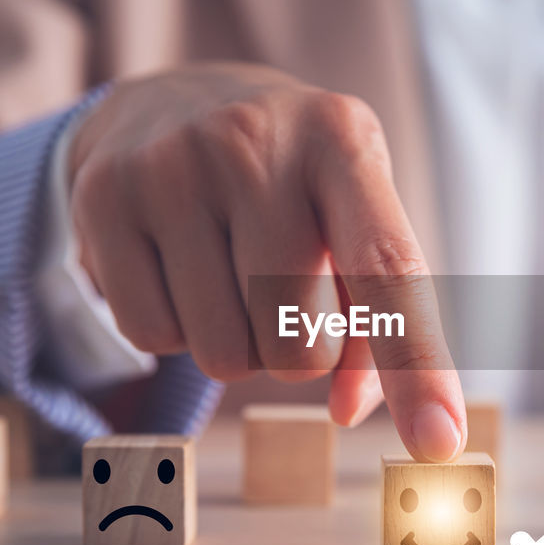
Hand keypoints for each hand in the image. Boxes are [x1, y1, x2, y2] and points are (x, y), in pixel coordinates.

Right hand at [68, 63, 464, 460]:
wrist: (179, 101)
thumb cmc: (295, 186)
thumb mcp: (354, 222)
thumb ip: (377, 321)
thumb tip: (346, 410)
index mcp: (342, 140)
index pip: (390, 269)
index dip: (417, 364)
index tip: (438, 443)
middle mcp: (255, 141)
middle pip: (299, 344)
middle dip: (299, 350)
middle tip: (282, 290)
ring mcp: (172, 165)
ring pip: (223, 357)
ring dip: (237, 347)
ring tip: (230, 273)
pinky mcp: (104, 196)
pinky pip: (151, 337)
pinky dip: (174, 329)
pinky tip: (178, 268)